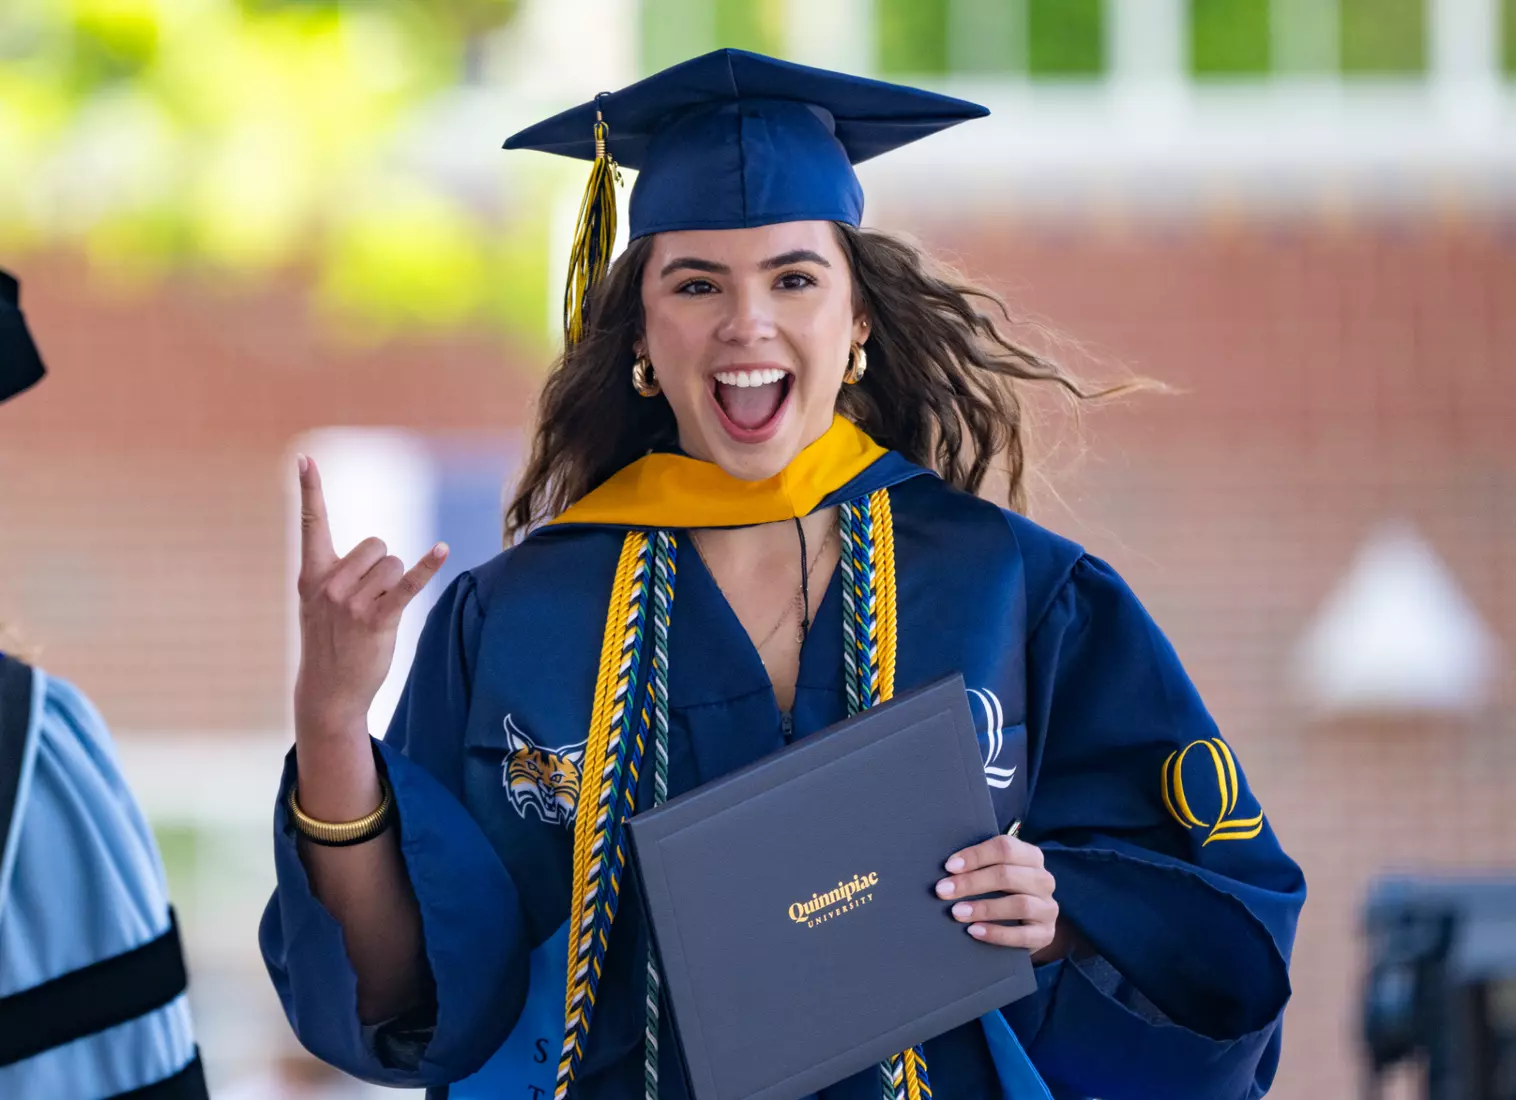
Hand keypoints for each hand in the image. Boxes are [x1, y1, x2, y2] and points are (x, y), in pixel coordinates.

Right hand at [293, 454, 447, 736]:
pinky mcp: (378, 619)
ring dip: (395, 584)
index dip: (310, 489)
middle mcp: (330, 584)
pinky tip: (443, 549)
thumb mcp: (320, 603)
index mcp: (312, 575)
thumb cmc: (330, 641)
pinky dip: (428, 567)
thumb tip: (379, 551)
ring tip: (376, 613)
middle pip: (377, 544)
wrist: (328, 691)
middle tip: (368, 600)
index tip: (305, 457)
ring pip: (395, 564)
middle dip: (383, 566)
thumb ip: (337, 572)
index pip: (311, 523)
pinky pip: (409, 584)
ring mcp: (353, 603)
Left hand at [936, 834, 1060, 957]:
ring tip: (957, 912)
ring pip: (1019, 904)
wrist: (1026, 927)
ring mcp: (1048, 908)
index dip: (975, 856)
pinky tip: (974, 931)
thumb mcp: (994, 873)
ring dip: (984, 908)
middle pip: (1008, 875)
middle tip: (943, 890)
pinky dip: (997, 933)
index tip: (949, 867)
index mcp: (1031, 856)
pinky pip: (1023, 935)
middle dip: (971, 882)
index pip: (1005, 848)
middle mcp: (1043, 880)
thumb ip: (980, 866)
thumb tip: (948, 868)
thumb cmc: (1002, 892)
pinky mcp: (1046, 934)